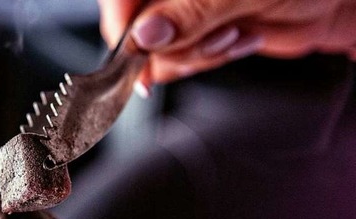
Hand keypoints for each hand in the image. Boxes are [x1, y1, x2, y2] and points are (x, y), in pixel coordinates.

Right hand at [98, 0, 355, 88]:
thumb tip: (143, 37)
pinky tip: (240, 38)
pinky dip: (209, 59)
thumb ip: (190, 12)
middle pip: (135, 30)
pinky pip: (180, 62)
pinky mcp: (196, 33)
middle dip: (175, 45)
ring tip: (238, 32)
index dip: (123, 28)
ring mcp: (182, 11)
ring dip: (199, 54)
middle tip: (219, 33)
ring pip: (156, 52)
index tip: (138, 55)